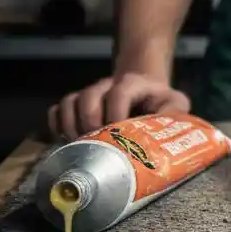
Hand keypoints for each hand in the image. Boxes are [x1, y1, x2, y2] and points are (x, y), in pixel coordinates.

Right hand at [48, 73, 190, 139]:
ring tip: (81, 148)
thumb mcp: (174, 105)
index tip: (119, 134)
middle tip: (97, 146)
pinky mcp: (76, 106)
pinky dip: (56, 127)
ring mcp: (89, 95)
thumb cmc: (161, 103)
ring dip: (71, 127)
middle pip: (88, 96)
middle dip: (90, 123)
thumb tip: (167, 137)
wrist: (145, 92)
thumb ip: (173, 115)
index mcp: (133, 83)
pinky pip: (56, 111)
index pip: (118, 92)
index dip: (116, 113)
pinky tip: (66, 143)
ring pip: (69, 103)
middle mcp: (106, 85)